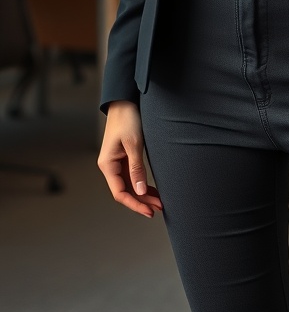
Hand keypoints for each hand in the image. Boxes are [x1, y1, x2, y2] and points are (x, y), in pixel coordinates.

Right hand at [97, 100, 162, 217]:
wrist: (125, 100)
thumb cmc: (127, 118)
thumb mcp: (134, 144)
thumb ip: (136, 168)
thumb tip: (140, 192)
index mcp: (108, 165)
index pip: (120, 193)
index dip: (135, 204)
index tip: (149, 211)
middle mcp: (110, 166)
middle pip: (126, 191)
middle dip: (142, 201)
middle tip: (159, 208)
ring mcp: (117, 162)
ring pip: (130, 184)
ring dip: (143, 194)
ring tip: (159, 202)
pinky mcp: (125, 157)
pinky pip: (132, 175)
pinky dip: (142, 183)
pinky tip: (152, 190)